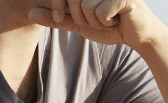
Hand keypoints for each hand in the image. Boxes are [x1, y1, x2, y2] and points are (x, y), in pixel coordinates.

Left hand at [27, 0, 167, 49]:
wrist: (137, 35)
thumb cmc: (110, 27)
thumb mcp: (79, 24)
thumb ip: (56, 18)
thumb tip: (30, 13)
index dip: (57, 7)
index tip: (60, 18)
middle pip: (74, 1)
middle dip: (82, 18)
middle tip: (99, 21)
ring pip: (87, 8)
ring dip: (97, 23)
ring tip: (110, 20)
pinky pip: (100, 12)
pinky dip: (107, 22)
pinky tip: (118, 20)